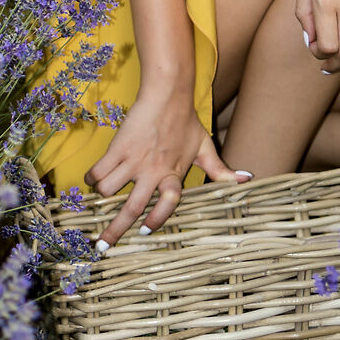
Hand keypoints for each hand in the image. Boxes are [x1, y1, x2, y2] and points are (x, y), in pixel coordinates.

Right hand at [87, 81, 241, 244]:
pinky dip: (92, 177)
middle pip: (131, 207)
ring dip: (101, 197)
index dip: (156, 219)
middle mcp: (152, 171)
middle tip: (102, 246)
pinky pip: (99, 170)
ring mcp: (134, 160)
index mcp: (173, 174)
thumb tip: (247, 179)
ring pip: (108, 189)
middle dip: (115, 230)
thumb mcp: (205, 147)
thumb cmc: (186, 120)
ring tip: (98, 198)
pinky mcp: (119, 146)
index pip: (168, 203)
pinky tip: (91, 178)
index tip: (144, 231)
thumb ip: (221, 169)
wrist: (168, 93)